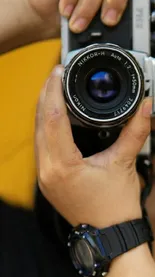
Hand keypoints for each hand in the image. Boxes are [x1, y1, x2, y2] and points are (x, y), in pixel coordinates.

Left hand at [35, 65, 151, 227]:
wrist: (110, 234)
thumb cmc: (115, 207)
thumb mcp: (124, 163)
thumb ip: (135, 132)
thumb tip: (146, 108)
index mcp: (63, 166)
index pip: (52, 118)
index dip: (53, 91)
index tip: (58, 73)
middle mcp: (47, 170)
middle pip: (39, 123)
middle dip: (45, 95)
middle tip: (55, 76)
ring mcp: (44, 176)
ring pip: (37, 133)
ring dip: (44, 110)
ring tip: (54, 91)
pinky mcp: (48, 178)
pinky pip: (41, 145)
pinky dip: (46, 126)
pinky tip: (55, 117)